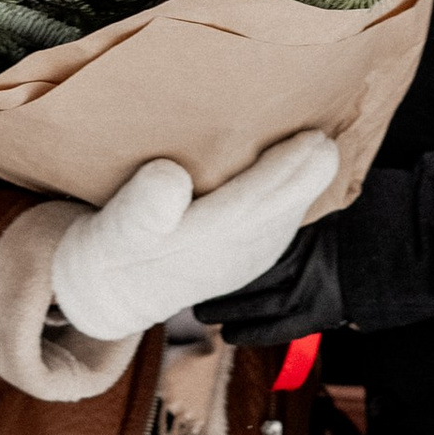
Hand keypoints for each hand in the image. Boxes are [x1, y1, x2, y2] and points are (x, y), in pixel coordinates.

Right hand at [50, 132, 338, 342]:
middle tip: (326, 141)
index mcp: (188, 247)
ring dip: (301, 193)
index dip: (276, 174)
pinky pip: (272, 237)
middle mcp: (220, 263)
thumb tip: (171, 176)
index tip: (305, 140)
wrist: (107, 294)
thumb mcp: (110, 229)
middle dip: (302, 180)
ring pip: (277, 228)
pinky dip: (288, 210)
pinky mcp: (237, 271)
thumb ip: (139, 208)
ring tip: (321, 154)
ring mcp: (233, 270)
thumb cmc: (108, 247)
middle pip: (270, 217)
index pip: (242, 208)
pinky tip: (297, 188)